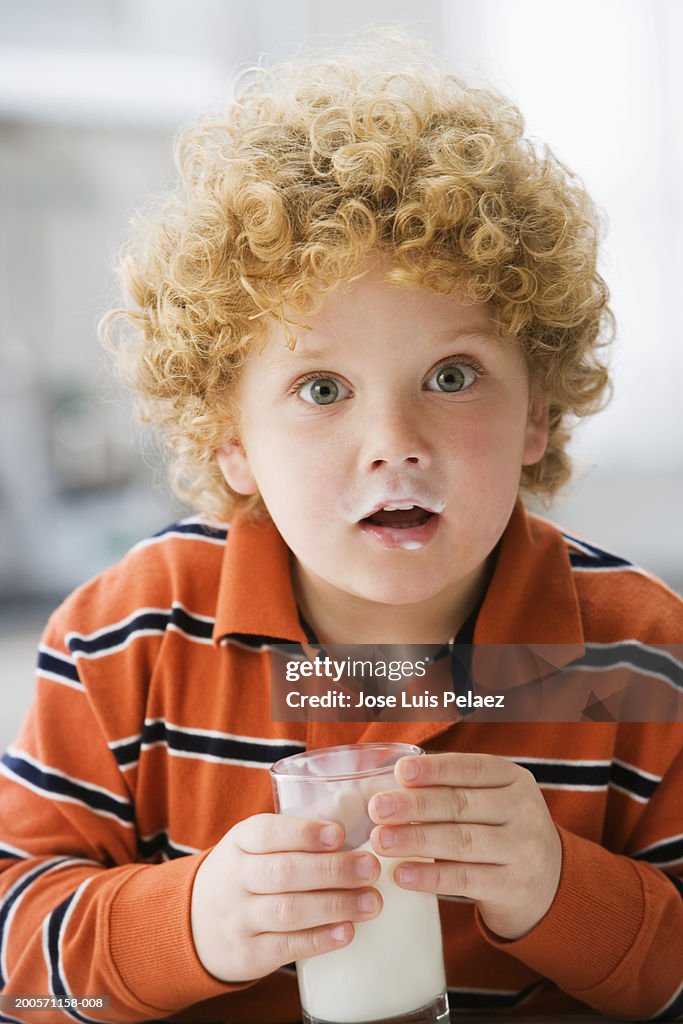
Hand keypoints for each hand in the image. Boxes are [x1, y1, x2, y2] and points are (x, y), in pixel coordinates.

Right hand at [190, 813, 381, 982]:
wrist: (195, 924)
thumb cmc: (247, 873)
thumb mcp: (256, 845)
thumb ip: (296, 834)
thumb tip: (356, 812)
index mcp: (241, 841)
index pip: (267, 832)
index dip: (304, 833)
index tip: (339, 834)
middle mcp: (236, 877)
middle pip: (284, 872)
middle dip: (332, 870)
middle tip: (371, 868)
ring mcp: (239, 918)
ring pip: (288, 910)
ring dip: (335, 905)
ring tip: (371, 902)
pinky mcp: (247, 954)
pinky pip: (285, 947)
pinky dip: (319, 939)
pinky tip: (347, 932)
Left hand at [367, 752, 561, 939]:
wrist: (550, 886)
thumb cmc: (502, 832)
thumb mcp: (492, 802)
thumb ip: (453, 789)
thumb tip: (391, 783)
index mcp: (513, 779)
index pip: (471, 768)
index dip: (435, 770)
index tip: (400, 772)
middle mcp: (523, 810)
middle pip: (461, 804)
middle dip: (415, 805)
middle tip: (378, 808)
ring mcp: (522, 849)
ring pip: (461, 841)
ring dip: (416, 840)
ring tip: (380, 841)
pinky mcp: (513, 887)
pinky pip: (465, 879)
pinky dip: (430, 876)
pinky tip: (402, 874)